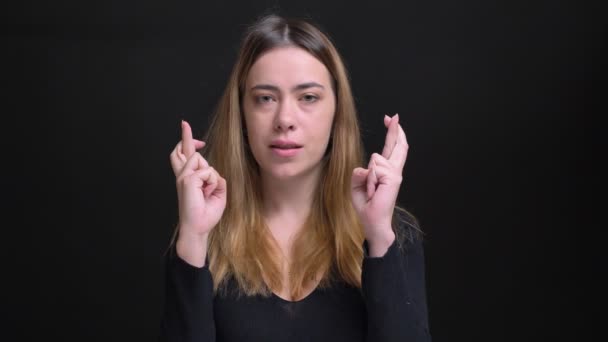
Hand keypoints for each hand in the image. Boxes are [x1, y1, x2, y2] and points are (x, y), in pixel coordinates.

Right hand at [169, 120, 226, 241]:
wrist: (199, 229)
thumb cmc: (206, 214)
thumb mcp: (217, 193)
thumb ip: (215, 178)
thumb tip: (212, 171)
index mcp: (189, 179)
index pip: (184, 156)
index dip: (186, 140)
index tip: (185, 126)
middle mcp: (183, 176)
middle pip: (183, 151)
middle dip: (186, 137)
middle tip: (185, 124)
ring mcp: (183, 177)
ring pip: (200, 160)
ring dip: (211, 176)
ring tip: (207, 191)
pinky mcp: (187, 180)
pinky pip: (208, 172)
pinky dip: (212, 182)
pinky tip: (206, 193)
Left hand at [351, 114, 407, 252]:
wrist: (373, 221)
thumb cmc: (367, 204)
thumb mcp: (357, 185)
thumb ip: (359, 173)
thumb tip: (366, 167)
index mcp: (386, 170)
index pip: (390, 148)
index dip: (392, 133)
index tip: (391, 119)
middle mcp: (394, 170)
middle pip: (397, 145)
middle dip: (394, 130)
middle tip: (394, 116)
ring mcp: (395, 174)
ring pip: (376, 159)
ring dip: (369, 176)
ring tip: (372, 189)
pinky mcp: (393, 178)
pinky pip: (374, 169)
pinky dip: (370, 180)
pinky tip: (374, 190)